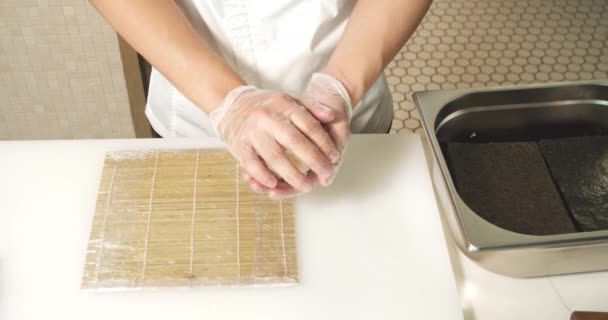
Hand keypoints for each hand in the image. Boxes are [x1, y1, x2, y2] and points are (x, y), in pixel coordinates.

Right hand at [243, 73, 351, 198]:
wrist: (231, 104)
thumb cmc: (266, 105)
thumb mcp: (289, 99)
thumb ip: (311, 106)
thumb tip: (331, 116)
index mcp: (284, 104)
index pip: (309, 125)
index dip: (324, 143)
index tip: (335, 157)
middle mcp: (268, 117)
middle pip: (295, 141)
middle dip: (313, 160)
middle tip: (325, 174)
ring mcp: (253, 131)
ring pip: (275, 156)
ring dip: (291, 175)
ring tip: (306, 186)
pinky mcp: (239, 144)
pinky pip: (252, 163)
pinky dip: (263, 175)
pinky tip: (274, 184)